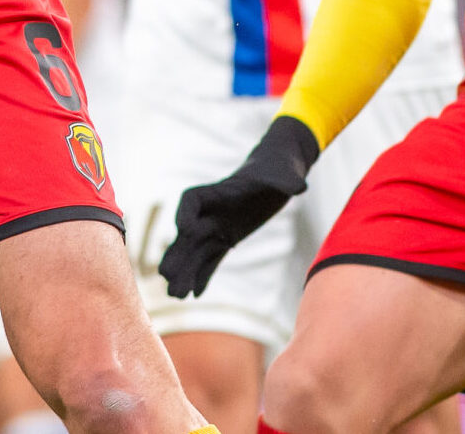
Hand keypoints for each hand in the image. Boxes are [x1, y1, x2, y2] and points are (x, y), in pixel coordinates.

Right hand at [161, 117, 318, 298]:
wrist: (276, 176)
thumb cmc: (278, 170)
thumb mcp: (284, 175)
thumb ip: (286, 181)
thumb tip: (298, 188)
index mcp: (220, 190)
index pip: (192, 199)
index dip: (185, 214)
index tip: (183, 230)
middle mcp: (212, 210)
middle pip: (189, 233)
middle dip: (178, 254)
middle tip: (165, 275)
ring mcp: (217, 226)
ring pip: (196, 252)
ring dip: (186, 272)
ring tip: (175, 295)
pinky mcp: (226, 239)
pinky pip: (211, 259)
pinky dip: (203, 276)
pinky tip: (195, 294)